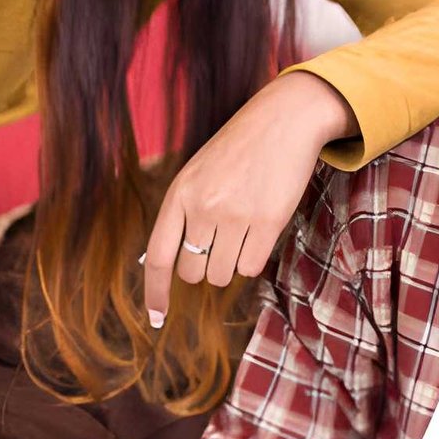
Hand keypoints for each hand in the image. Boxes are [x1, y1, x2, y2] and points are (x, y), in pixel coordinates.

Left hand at [142, 71, 354, 325]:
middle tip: (221, 242)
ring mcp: (235, 214)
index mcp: (179, 193)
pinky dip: (254, 258)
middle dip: (205, 267)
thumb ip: (183, 213)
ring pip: (222, 274)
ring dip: (231, 262)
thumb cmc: (239, 149)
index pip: (158, 257)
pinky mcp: (268, 221)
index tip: (156, 318)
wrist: (283, 120)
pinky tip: (260, 229)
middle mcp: (203, 206)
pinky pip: (252, 267)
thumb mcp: (197, 173)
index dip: (155, 292)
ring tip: (242, 229)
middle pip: (193, 272)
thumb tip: (172, 265)